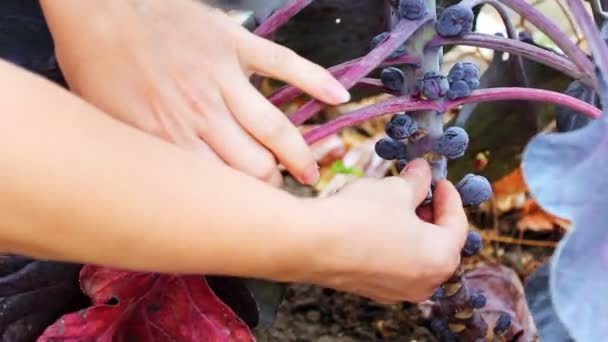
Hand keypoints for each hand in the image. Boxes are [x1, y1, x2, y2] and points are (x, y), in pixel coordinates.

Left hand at [41, 0, 349, 185]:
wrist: (99, 7)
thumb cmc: (98, 65)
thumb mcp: (111, 127)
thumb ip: (149, 157)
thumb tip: (172, 184)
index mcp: (171, 141)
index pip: (224, 189)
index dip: (246, 206)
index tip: (255, 212)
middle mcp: (203, 118)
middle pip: (256, 168)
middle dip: (274, 188)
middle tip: (283, 194)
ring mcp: (224, 80)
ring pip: (275, 129)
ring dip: (300, 155)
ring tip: (313, 173)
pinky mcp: (236, 45)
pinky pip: (285, 65)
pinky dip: (316, 82)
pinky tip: (338, 98)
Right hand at [303, 159, 468, 303]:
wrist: (310, 244)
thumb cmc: (360, 217)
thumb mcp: (394, 190)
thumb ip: (416, 182)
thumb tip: (422, 172)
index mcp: (441, 258)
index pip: (457, 225)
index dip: (451, 197)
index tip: (441, 181)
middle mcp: (424, 282)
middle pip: (438, 243)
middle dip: (430, 214)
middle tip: (421, 191)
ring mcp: (396, 290)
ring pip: (414, 256)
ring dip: (411, 229)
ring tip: (396, 204)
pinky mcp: (371, 289)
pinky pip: (392, 265)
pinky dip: (392, 244)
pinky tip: (376, 224)